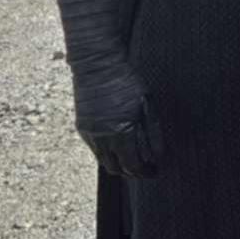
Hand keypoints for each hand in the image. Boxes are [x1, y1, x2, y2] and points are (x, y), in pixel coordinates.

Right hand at [72, 64, 161, 178]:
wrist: (97, 66)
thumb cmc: (126, 82)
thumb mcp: (147, 104)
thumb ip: (152, 131)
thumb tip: (158, 155)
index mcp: (121, 132)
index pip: (133, 165)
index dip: (145, 171)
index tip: (154, 171)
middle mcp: (102, 137)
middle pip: (116, 169)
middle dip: (131, 172)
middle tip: (143, 168)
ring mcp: (90, 134)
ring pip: (103, 161)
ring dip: (118, 163)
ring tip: (131, 157)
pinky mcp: (82, 128)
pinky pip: (95, 149)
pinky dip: (107, 151)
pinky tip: (118, 144)